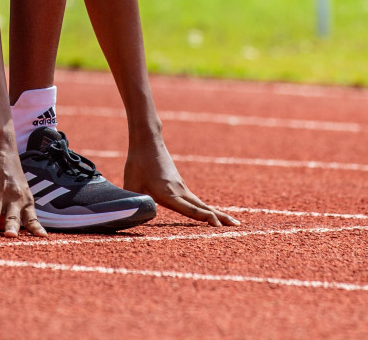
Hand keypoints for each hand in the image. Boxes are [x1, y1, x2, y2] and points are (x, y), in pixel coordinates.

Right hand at [0, 133, 44, 237]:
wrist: (0, 144)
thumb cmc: (10, 169)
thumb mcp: (19, 188)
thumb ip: (16, 205)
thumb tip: (7, 224)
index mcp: (24, 199)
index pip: (31, 217)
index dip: (36, 228)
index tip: (43, 237)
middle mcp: (13, 196)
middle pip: (12, 215)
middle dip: (11, 227)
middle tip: (10, 237)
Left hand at [124, 133, 238, 226]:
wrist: (147, 141)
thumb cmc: (137, 164)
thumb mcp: (130, 186)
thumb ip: (133, 205)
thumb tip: (130, 219)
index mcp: (168, 193)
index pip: (190, 209)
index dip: (204, 218)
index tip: (218, 225)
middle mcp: (179, 191)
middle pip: (203, 207)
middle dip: (220, 217)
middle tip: (237, 226)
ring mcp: (182, 188)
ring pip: (202, 204)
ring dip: (217, 213)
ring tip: (233, 223)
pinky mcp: (180, 186)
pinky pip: (196, 201)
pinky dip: (207, 209)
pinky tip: (213, 215)